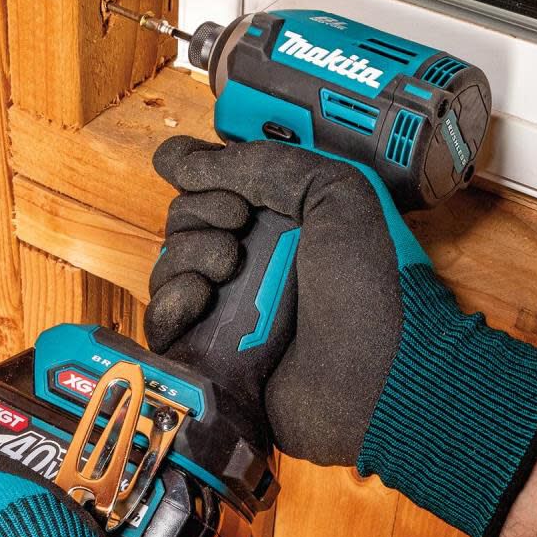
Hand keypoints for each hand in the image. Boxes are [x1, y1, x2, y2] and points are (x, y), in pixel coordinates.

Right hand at [146, 137, 536, 536]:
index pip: (213, 186)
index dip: (209, 178)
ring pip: (169, 266)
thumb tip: (177, 157)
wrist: (376, 379)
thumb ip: (261, 163)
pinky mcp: (206, 355)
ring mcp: (226, 310)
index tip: (236, 193)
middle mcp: (250, 263)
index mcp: (282, 222)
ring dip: (188, 256)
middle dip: (201, 214)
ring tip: (225, 272)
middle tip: (239, 229)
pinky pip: (160, 320)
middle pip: (184, 221)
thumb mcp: (337, 193)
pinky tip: (201, 298)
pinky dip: (172, 301)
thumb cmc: (371, 288)